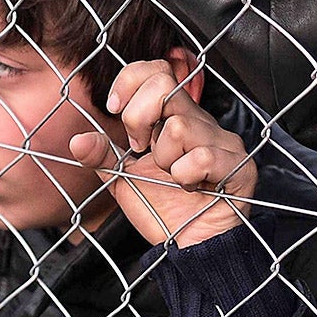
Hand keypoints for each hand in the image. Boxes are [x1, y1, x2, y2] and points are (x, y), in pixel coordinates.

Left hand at [70, 59, 256, 248]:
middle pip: (165, 85)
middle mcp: (201, 122)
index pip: (157, 69)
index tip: (115, 109)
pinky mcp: (239, 165)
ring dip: (165, 160)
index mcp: (175, 117)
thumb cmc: (164, 211)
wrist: (192, 247)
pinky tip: (193, 188)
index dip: (130, 81)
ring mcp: (223, 142)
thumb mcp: (123, 181)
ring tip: (174, 178)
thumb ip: (103, 157)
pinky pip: (201, 158)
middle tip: (141, 148)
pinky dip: (187, 177)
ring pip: (179, 127)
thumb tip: (77, 141)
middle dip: (139, 118)